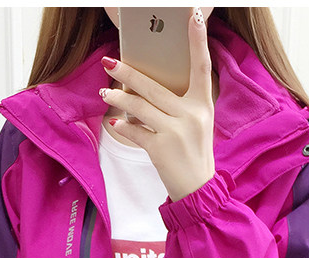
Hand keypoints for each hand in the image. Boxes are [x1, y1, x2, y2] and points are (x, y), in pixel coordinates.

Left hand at [99, 7, 215, 201]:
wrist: (197, 188)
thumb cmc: (194, 153)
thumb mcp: (197, 124)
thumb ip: (180, 104)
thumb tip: (145, 87)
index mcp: (203, 104)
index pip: (202, 65)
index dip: (198, 40)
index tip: (192, 15)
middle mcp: (191, 115)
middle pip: (154, 86)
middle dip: (128, 73)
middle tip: (110, 61)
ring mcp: (176, 131)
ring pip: (140, 106)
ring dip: (118, 98)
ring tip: (105, 92)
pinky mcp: (161, 148)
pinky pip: (135, 130)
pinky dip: (123, 126)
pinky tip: (115, 122)